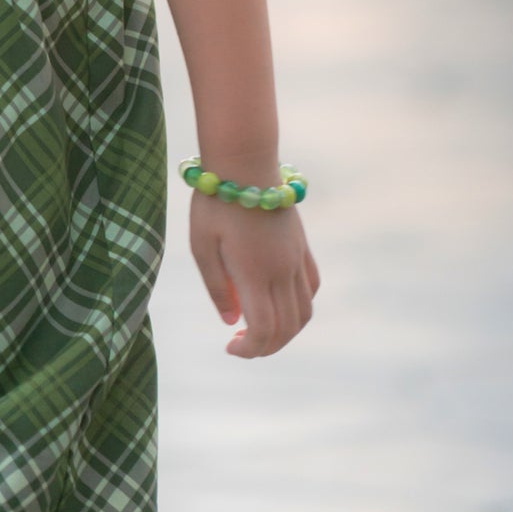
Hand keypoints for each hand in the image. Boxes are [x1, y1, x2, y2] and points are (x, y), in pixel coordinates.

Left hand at [190, 193, 319, 358]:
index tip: (231, 346)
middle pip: (288, 327)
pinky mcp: (302, 246)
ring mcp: (296, 258)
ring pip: (305, 311)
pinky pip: (311, 286)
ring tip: (260, 327)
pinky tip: (279, 300)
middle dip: (268, 346)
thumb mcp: (201, 245)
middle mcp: (282, 271)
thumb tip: (232, 321)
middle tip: (242, 344)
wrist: (244, 162)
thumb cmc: (216, 203)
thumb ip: (217, 286)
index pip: (265, 329)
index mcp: (254, 273)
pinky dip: (300, 305)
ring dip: (287, 330)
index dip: (251, 349)